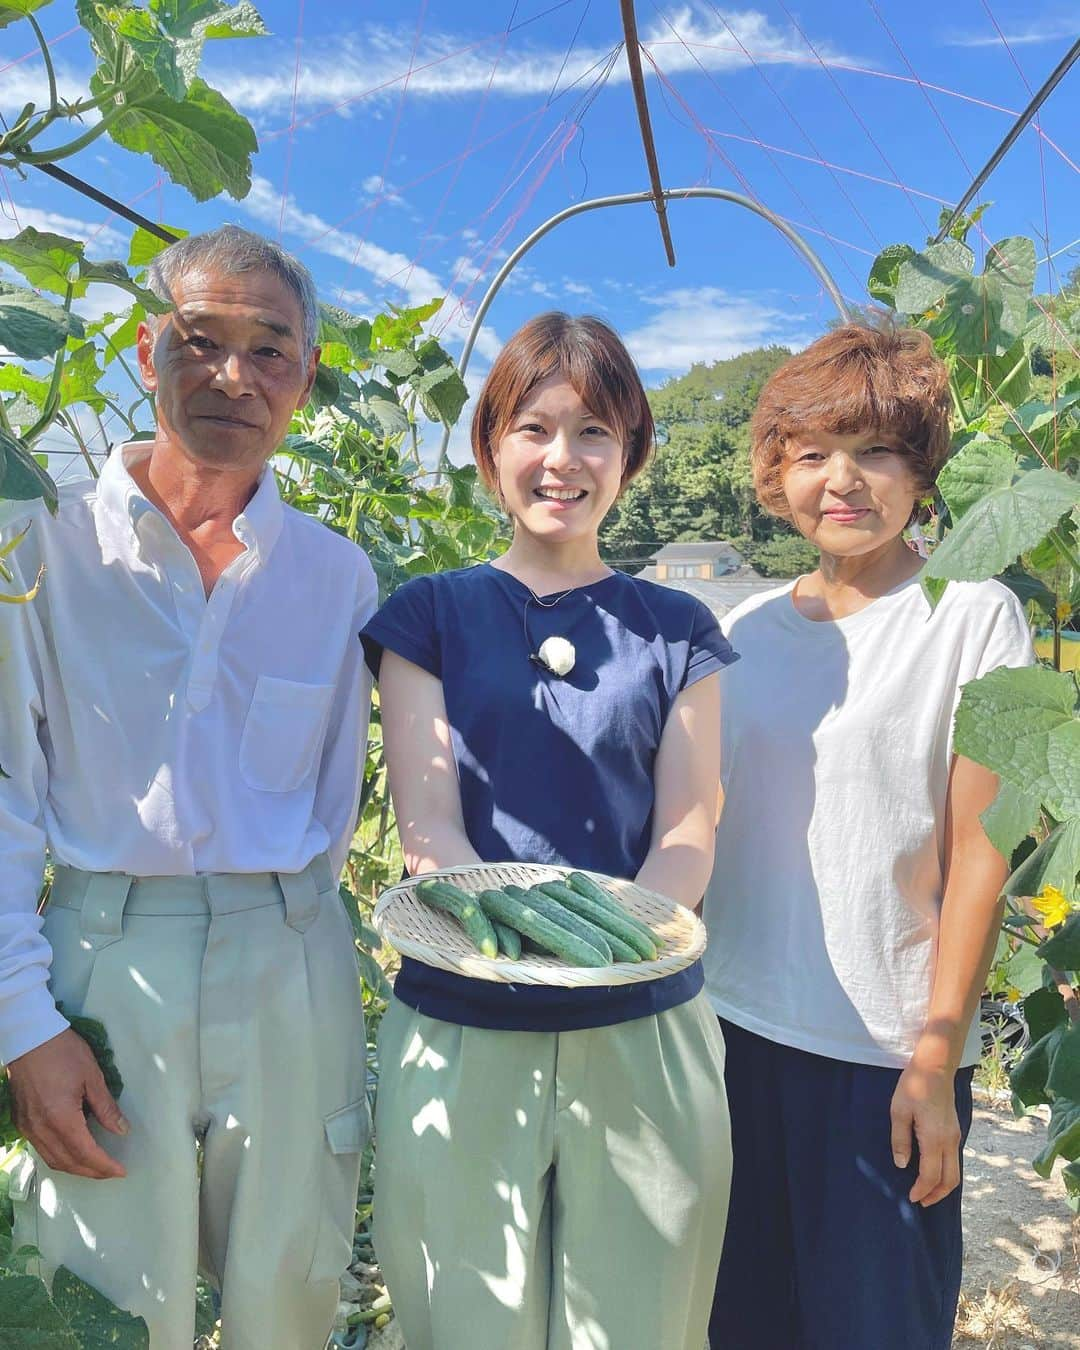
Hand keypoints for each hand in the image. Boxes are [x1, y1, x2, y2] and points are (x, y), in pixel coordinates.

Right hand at [8, 1029, 128, 1179]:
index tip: (121, 1171)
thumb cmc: (63, 1051)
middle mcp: (41, 1129)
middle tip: (112, 1171)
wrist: (29, 1038)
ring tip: (96, 1165)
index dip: (104, 1166)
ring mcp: (28, 1127)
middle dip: (92, 1172)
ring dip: (75, 1167)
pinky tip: (73, 1151)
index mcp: (61, 1118)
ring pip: (52, 1159)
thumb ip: (106, 1107)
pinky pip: (41, 1149)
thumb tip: (122, 1130)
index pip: (86, 1153)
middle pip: (68, 1162)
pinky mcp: (21, 1122)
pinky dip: (59, 1157)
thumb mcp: (92, 1076)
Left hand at [890, 1060, 961, 1206]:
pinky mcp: (956, 1131)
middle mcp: (950, 1141)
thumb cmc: (914, 1086)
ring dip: (944, 1186)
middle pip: (950, 1180)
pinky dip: (947, 1173)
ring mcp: (956, 1136)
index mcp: (934, 1139)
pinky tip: (934, 1171)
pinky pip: (955, 1160)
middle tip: (921, 1202)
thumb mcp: (899, 1111)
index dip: (922, 1190)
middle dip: (937, 1195)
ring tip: (927, 1192)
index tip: (911, 1198)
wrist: (936, 1067)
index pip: (931, 1175)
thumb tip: (902, 1164)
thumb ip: (900, 1140)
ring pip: (956, 1172)